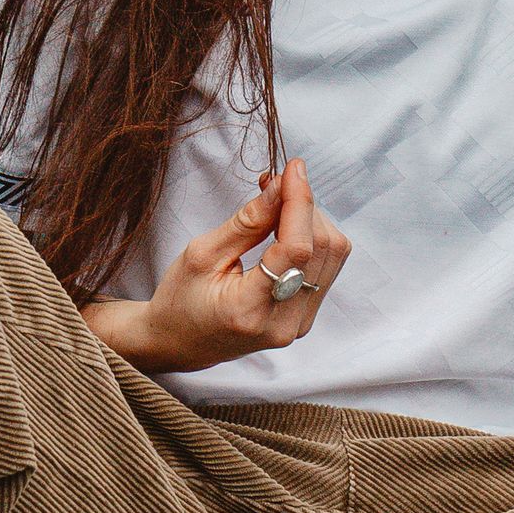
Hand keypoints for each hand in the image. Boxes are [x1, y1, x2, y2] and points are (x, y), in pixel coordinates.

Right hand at [83, 158, 351, 372]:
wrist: (180, 343)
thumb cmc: (181, 299)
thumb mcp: (202, 254)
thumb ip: (247, 222)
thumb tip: (281, 186)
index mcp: (249, 309)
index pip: (296, 248)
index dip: (299, 201)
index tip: (293, 169)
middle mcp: (283, 323)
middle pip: (322, 248)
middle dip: (304, 206)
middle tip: (275, 183)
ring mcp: (298, 325)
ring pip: (333, 255)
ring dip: (312, 219)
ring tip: (278, 204)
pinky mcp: (305, 319)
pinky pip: (326, 267)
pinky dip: (312, 238)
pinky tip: (287, 227)